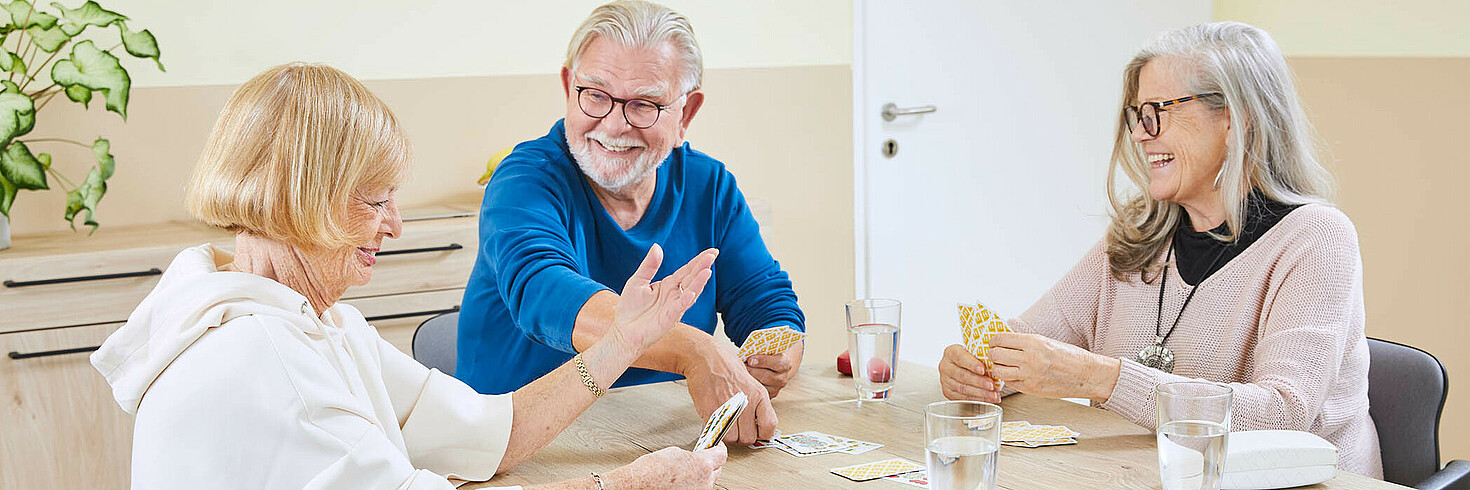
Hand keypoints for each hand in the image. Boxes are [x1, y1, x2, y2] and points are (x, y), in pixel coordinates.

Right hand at [606, 445, 725, 488]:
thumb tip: (694, 459)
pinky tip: (681, 482)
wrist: (636, 486)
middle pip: (716, 470)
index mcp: (702, 465)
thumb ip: (690, 455)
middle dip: (709, 463)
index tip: (717, 445)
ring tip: (685, 473)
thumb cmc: (650, 471)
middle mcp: (704, 482)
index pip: (721, 455)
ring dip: (700, 476)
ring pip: (706, 483)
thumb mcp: (674, 452)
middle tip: (700, 458)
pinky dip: (692, 486)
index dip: (719, 448)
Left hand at [612, 245, 717, 350]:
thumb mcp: (637, 281)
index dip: (699, 260)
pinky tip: (691, 293)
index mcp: (668, 284)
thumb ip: (649, 265)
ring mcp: (674, 307)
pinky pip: (679, 308)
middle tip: (713, 255)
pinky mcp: (669, 319)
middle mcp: (674, 295)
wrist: (623, 330)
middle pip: (692, 278)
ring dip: (699, 283)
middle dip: (702, 267)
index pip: (687, 270)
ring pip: (690, 292)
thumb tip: (657, 246)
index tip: (712, 251)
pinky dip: (685, 301)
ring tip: (707, 271)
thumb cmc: (630, 308)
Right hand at [685, 343, 778, 444]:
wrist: (705, 357)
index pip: (769, 426)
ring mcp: (729, 408)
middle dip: (742, 437)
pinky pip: (716, 433)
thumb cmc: (726, 366)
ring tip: (725, 425)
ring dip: (728, 436)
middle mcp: (746, 403)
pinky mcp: (711, 411)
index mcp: (759, 395)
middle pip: (749, 438)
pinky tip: (715, 422)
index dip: (762, 434)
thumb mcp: (750, 382)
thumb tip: (756, 423)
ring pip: (732, 439)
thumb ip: (755, 403)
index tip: (756, 432)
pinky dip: (715, 432)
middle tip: (736, 429)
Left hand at [745, 341, 802, 397]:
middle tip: (741, 367)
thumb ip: (760, 350)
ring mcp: (776, 388)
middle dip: (752, 371)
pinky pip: (758, 393)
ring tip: (740, 373)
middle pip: (767, 376)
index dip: (763, 361)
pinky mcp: (769, 395)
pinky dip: (750, 387)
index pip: (778, 363)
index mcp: (786, 363)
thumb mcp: (767, 350)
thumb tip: (747, 352)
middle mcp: (783, 377)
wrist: (772, 367)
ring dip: (749, 379)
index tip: (750, 360)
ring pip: (761, 386)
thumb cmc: (767, 356)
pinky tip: (743, 381)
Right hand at [938, 344, 1001, 402]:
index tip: (983, 370)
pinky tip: (987, 399)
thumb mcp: (974, 352)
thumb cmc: (971, 358)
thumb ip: (982, 355)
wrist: (963, 366)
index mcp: (951, 352)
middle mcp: (945, 366)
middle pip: (962, 375)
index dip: (971, 364)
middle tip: (991, 385)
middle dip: (979, 381)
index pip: (960, 357)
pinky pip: (963, 398)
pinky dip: (977, 399)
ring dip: (980, 393)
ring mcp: (945, 380)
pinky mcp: (948, 392)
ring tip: (993, 394)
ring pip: (963, 388)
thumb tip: (996, 358)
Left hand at [987, 332, 1120, 401]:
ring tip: (1003, 365)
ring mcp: (1029, 376)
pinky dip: (1008, 379)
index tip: (993, 343)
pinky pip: (1010, 383)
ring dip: (997, 368)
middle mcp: (1029, 358)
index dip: (993, 341)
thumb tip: (1005, 341)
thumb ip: (1025, 342)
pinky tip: (1013, 375)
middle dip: (992, 354)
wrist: (1087, 375)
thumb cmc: (1070, 357)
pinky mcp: (1031, 389)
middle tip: (995, 354)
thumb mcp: (1046, 341)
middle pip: (995, 355)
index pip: (1000, 339)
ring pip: (999, 371)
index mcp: (1033, 342)